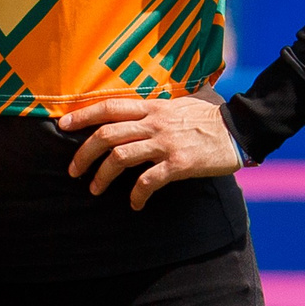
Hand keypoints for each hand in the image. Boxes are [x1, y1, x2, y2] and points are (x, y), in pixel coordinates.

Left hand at [57, 91, 241, 207]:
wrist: (241, 129)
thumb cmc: (211, 117)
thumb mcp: (183, 102)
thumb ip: (160, 104)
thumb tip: (145, 102)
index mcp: (153, 107)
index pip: (110, 107)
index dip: (83, 115)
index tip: (63, 126)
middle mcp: (155, 122)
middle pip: (107, 134)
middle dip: (84, 154)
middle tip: (73, 171)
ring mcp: (166, 143)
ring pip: (120, 156)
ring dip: (102, 176)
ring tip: (95, 189)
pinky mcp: (179, 164)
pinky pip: (148, 181)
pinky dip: (136, 195)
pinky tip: (135, 204)